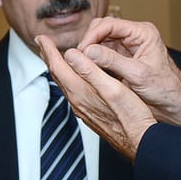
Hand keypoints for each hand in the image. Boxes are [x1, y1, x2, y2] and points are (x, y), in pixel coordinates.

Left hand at [40, 37, 159, 160]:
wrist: (139, 141)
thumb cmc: (131, 116)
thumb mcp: (113, 88)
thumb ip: (91, 71)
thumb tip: (71, 54)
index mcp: (81, 92)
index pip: (58, 66)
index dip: (49, 50)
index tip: (42, 38)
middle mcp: (77, 101)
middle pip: (57, 75)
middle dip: (49, 57)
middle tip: (42, 43)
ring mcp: (82, 109)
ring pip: (64, 83)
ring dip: (58, 67)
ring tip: (55, 56)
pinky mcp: (89, 113)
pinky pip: (72, 91)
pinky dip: (68, 78)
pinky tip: (74, 77)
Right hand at [73, 18, 180, 126]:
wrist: (175, 103)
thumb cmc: (165, 88)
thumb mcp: (137, 75)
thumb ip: (112, 61)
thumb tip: (88, 51)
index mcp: (142, 33)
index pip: (109, 24)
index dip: (92, 36)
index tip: (81, 50)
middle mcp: (134, 36)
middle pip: (102, 29)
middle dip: (89, 42)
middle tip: (79, 59)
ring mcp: (127, 46)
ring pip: (100, 41)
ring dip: (90, 52)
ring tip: (82, 65)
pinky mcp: (122, 57)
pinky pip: (103, 54)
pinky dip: (94, 60)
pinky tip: (89, 70)